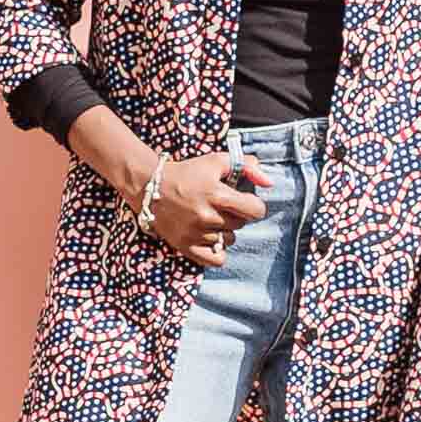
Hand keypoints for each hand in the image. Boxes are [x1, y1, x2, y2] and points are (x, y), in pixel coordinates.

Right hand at [139, 150, 273, 266]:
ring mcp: (196, 234)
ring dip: (224, 231)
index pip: (256, 210)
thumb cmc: (187, 172)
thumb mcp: (216, 161)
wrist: (150, 186)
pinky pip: (215, 260)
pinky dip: (217, 251)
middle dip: (236, 215)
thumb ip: (247, 166)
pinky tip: (210, 238)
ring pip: (229, 240)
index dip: (254, 205)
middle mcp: (208, 216)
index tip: (244, 201)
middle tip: (221, 206)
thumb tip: (269, 184)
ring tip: (210, 218)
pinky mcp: (186, 246)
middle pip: (241, 224)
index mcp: (217, 194)